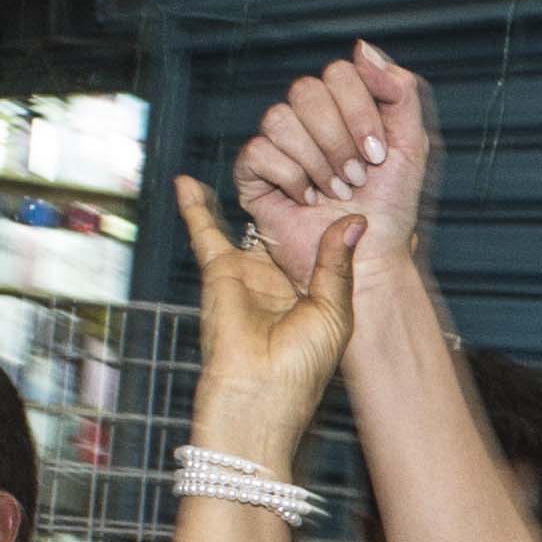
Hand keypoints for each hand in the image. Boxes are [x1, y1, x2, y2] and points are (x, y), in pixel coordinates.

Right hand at [175, 176, 362, 471]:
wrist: (261, 395)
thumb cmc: (302, 368)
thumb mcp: (335, 311)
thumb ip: (338, 263)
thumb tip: (353, 219)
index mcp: (315, 292)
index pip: (326, 243)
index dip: (338, 212)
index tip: (353, 181)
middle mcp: (281, 278)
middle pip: (289, 223)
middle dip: (303, 189)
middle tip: (318, 149)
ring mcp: (249, 273)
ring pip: (254, 218)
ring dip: (265, 186)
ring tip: (277, 146)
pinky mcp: (220, 271)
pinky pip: (204, 232)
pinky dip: (194, 207)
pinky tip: (187, 182)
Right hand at [228, 42, 432, 292]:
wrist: (370, 259)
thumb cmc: (391, 207)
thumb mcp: (412, 145)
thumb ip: (399, 92)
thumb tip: (363, 49)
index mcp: (344, 106)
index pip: (339, 73)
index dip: (360, 111)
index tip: (379, 154)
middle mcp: (308, 118)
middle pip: (305, 90)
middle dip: (339, 141)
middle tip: (358, 178)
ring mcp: (279, 143)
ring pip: (279, 118)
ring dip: (317, 163)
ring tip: (335, 192)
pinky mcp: (254, 173)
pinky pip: (258, 151)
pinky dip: (290, 178)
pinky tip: (306, 199)